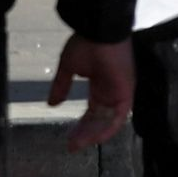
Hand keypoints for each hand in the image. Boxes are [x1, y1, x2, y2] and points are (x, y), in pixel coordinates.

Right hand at [51, 35, 135, 152]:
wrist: (99, 31)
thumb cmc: (86, 44)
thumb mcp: (69, 67)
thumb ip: (62, 86)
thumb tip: (51, 104)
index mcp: (100, 86)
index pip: (93, 112)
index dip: (82, 125)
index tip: (69, 138)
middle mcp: (111, 92)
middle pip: (100, 119)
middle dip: (86, 133)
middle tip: (71, 145)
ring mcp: (119, 93)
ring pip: (108, 121)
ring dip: (94, 134)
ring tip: (77, 144)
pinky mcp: (126, 93)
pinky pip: (119, 116)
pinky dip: (108, 128)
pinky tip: (94, 138)